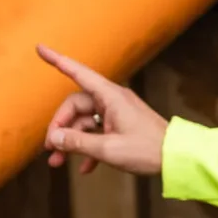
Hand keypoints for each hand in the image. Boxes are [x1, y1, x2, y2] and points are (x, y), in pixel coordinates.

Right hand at [36, 44, 169, 175]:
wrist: (178, 159)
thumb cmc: (148, 150)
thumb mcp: (108, 149)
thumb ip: (78, 143)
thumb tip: (54, 138)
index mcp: (110, 96)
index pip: (77, 73)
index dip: (57, 60)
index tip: (39, 48)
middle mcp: (112, 101)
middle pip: (75, 106)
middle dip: (60, 128)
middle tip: (50, 150)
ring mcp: (117, 114)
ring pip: (84, 123)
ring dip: (71, 143)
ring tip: (58, 163)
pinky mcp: (122, 128)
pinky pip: (98, 134)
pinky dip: (89, 149)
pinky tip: (85, 169)